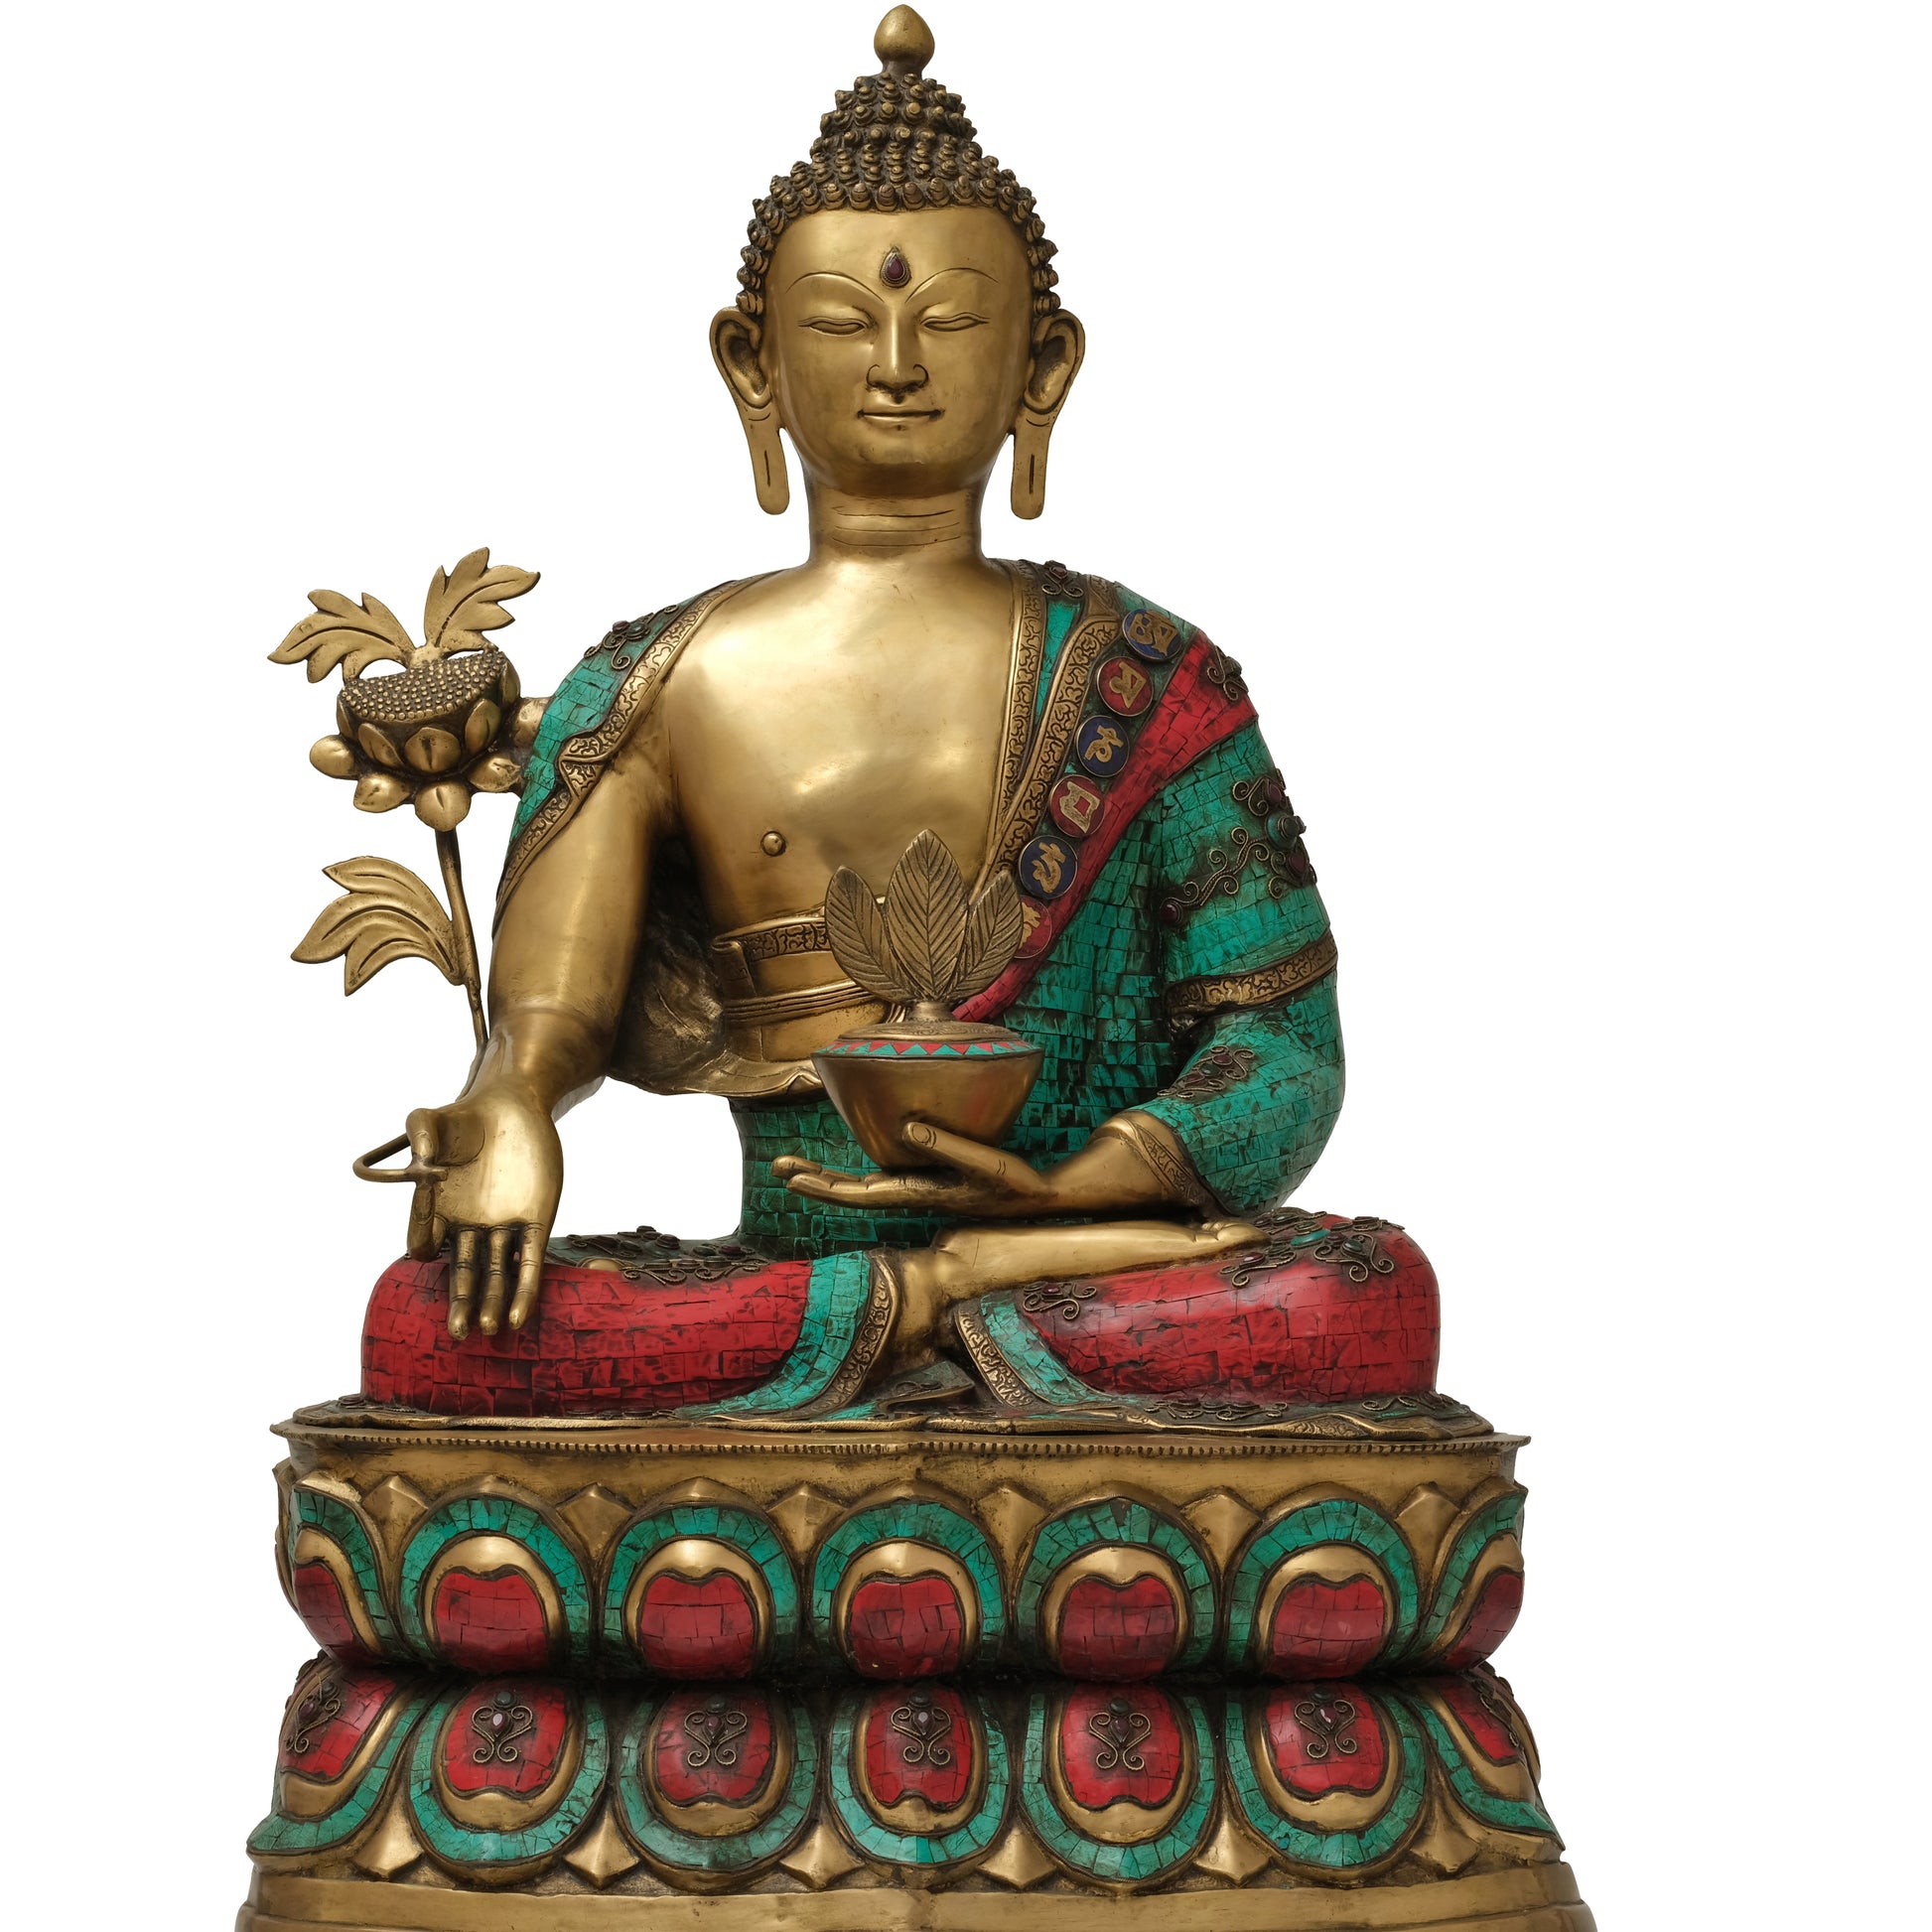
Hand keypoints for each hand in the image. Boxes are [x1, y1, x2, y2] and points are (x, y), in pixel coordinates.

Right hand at [402, 1084, 561, 1338]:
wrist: (513, 1105)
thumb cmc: (466, 1116)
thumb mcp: (431, 1118)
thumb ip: (418, 1133)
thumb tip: (422, 1164)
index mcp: (437, 1209)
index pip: (425, 1241)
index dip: (424, 1245)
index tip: (427, 1246)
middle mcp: (469, 1225)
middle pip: (462, 1273)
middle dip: (461, 1302)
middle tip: (458, 1333)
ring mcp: (503, 1226)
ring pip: (496, 1273)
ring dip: (493, 1301)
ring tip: (488, 1329)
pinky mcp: (535, 1220)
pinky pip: (530, 1260)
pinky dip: (525, 1288)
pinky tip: (519, 1316)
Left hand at [774, 1120, 1059, 1216]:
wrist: (1036, 1198)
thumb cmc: (1012, 1181)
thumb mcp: (985, 1163)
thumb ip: (946, 1146)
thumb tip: (904, 1129)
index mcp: (919, 1192)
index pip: (861, 1195)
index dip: (825, 1188)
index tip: (791, 1179)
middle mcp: (910, 1193)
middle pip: (851, 1193)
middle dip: (813, 1181)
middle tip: (775, 1167)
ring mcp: (916, 1187)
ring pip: (861, 1187)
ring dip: (827, 1178)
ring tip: (792, 1167)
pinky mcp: (925, 1180)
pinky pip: (879, 1179)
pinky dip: (854, 1175)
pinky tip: (843, 1170)